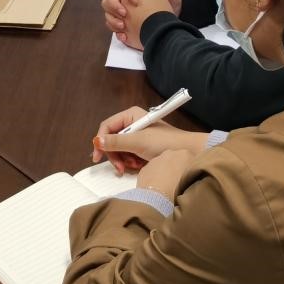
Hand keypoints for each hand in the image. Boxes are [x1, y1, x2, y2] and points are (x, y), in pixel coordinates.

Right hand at [90, 105, 206, 173]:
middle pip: (112, 139)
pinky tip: (138, 165)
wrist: (188, 152)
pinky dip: (130, 161)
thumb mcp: (138, 142)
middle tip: (119, 168)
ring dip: (123, 159)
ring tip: (133, 166)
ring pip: (119, 149)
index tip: (97, 157)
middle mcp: (132, 123)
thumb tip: (95, 141)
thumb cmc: (163, 143)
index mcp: (130, 115)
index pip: (107, 126)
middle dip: (114, 154)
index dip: (100, 141)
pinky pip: (129, 154)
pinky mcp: (142, 146)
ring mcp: (138, 135)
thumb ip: (116, 142)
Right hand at [102, 0, 179, 45]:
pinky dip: (115, 30)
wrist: (173, 17)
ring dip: (112, 18)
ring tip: (123, 26)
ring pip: (108, 11)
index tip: (135, 1)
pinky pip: (112, 25)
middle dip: (114, 5)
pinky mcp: (124, 23)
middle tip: (124, 14)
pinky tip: (124, 35)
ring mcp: (123, 10)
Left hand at [136, 149, 195, 200]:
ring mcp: (156, 159)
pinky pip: (152, 171)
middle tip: (178, 182)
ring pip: (162, 164)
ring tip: (167, 186)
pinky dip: (154, 177)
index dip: (191, 169)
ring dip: (164, 171)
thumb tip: (192, 176)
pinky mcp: (145, 168)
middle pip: (175, 159)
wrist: (156, 198)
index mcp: (185, 155)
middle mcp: (170, 153)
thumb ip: (193, 175)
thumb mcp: (193, 183)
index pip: (191, 159)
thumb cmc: (179, 191)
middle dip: (176, 167)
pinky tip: (156, 188)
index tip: (191, 178)